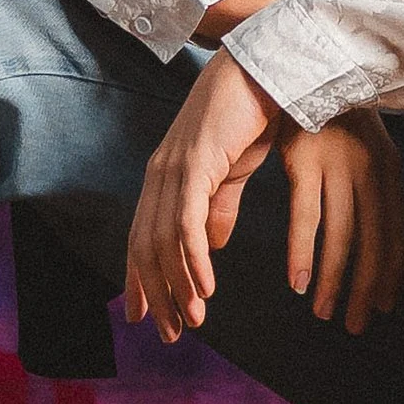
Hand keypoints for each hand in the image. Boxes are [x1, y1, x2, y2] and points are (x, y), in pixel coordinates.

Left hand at [125, 52, 284, 343]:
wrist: (262, 67)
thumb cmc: (250, 114)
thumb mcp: (234, 171)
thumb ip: (219, 207)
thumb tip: (210, 246)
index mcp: (166, 177)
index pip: (143, 238)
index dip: (141, 280)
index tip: (147, 317)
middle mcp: (161, 175)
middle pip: (147, 248)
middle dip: (157, 295)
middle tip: (171, 335)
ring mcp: (174, 169)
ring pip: (164, 242)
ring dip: (179, 287)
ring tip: (194, 322)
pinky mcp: (195, 164)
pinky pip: (188, 224)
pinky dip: (193, 260)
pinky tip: (205, 289)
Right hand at [279, 110, 403, 334]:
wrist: (309, 63)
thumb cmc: (336, 114)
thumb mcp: (366, 149)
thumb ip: (371, 191)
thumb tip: (373, 238)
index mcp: (388, 169)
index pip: (397, 232)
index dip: (391, 273)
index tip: (383, 306)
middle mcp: (368, 170)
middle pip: (373, 242)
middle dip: (365, 288)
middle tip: (356, 325)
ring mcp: (336, 165)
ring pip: (341, 236)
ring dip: (334, 280)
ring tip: (326, 314)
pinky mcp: (303, 161)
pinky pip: (305, 217)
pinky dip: (302, 254)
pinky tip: (299, 283)